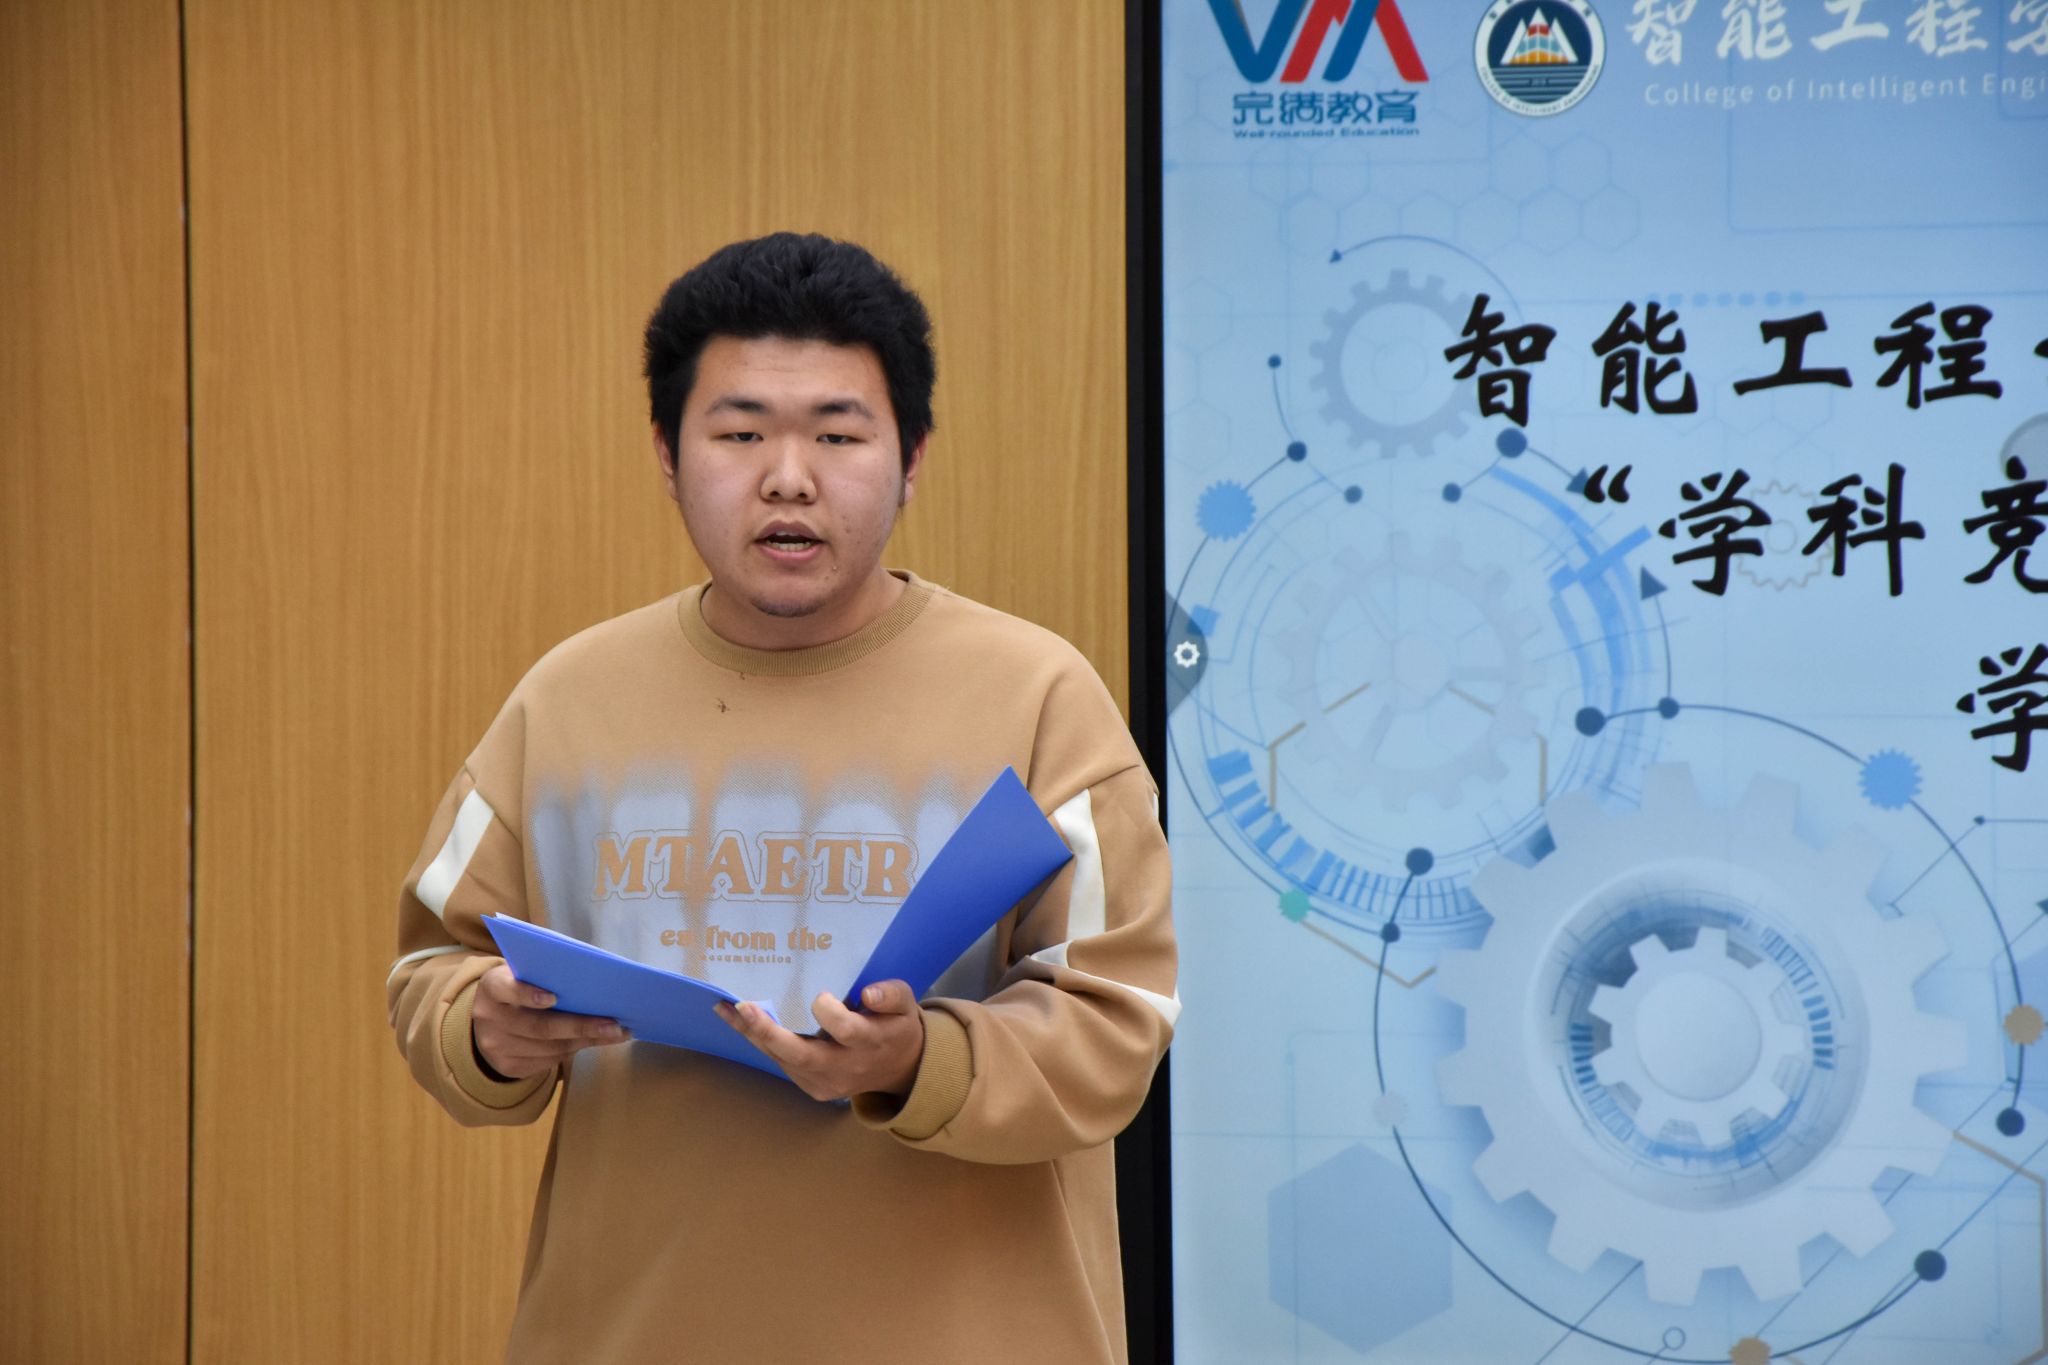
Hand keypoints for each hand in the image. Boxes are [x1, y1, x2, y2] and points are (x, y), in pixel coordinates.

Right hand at [471, 963, 628, 1079]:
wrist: (489, 1020)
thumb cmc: (518, 986)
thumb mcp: (522, 973)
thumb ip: (544, 974)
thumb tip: (592, 983)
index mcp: (492, 987)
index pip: (506, 989)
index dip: (528, 995)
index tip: (555, 997)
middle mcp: (489, 1019)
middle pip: (539, 1027)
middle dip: (581, 1027)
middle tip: (613, 1025)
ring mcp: (496, 1047)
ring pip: (549, 1048)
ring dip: (585, 1041)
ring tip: (614, 1034)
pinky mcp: (507, 1066)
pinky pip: (548, 1061)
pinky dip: (573, 1051)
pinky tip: (592, 1041)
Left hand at [716, 981, 924, 1102]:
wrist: (898, 1070)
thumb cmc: (896, 1026)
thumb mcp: (905, 1005)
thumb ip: (891, 995)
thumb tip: (868, 994)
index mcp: (872, 1043)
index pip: (847, 1031)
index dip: (830, 1013)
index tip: (820, 996)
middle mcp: (847, 1067)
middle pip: (803, 1054)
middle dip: (770, 1031)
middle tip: (743, 1006)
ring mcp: (827, 1082)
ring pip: (785, 1060)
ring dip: (754, 1034)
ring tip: (726, 1009)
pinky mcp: (813, 1087)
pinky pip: (783, 1064)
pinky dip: (761, 1043)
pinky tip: (740, 1022)